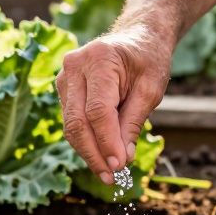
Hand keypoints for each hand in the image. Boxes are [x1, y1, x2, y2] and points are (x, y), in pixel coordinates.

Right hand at [57, 23, 172, 183]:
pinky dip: (86, 140)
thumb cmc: (148, 59)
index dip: (107, 141)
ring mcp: (65, 76)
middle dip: (94, 153)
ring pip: (71, 124)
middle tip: (112, 178)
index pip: (98, 110)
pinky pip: (71, 120)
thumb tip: (121, 158)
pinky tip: (101, 156)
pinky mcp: (64, 88)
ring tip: (108, 173)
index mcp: (100, 59)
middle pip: (78, 120)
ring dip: (89, 151)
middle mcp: (75, 66)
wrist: (137, 37)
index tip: (120, 166)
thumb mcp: (151, 88)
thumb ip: (133, 122)